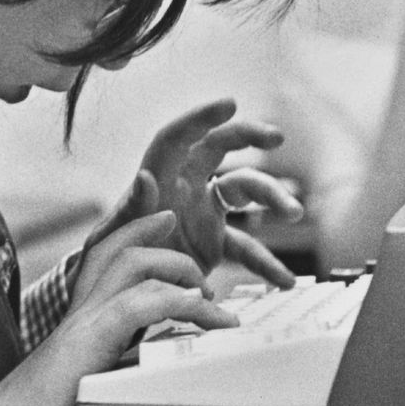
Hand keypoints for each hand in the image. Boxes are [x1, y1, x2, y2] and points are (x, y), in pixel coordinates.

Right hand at [0, 211, 237, 405]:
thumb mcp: (86, 391)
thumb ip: (113, 377)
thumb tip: (150, 385)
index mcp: (78, 323)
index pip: (102, 260)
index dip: (133, 232)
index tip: (165, 218)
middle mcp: (78, 314)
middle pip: (116, 249)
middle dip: (160, 240)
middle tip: (202, 267)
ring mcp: (81, 324)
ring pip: (129, 264)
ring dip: (178, 271)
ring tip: (209, 296)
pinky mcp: (89, 342)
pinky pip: (136, 304)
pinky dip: (173, 300)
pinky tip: (198, 308)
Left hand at [84, 98, 304, 288]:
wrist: (122, 301)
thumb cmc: (110, 265)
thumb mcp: (113, 241)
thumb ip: (131, 212)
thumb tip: (144, 177)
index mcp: (156, 181)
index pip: (176, 139)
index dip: (200, 118)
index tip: (230, 104)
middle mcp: (184, 187)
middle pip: (217, 147)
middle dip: (247, 135)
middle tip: (276, 137)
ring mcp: (204, 213)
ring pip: (243, 190)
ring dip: (272, 196)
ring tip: (295, 213)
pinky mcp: (215, 243)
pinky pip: (247, 247)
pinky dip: (266, 263)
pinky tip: (285, 280)